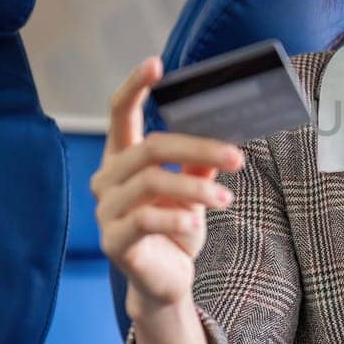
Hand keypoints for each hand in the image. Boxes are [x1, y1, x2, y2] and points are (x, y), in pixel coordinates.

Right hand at [90, 57, 244, 319]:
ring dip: (196, 190)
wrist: (167, 280)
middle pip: (150, 148)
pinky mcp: (113, 241)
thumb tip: (224, 136)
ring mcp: (106, 210)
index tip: (156, 64)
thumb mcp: (192, 191)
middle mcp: (108, 180)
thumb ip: (199, 164)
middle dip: (198, 149)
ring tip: (226, 201)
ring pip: (151, 182)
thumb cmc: (176, 228)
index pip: (120, 114)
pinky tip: (196, 222)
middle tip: (236, 157)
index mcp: (123, 159)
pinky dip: (175, 217)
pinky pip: (144, 219)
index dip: (134, 86)